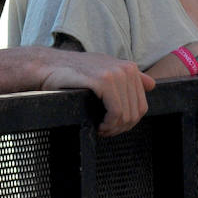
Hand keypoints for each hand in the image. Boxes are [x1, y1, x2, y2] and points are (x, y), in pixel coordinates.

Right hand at [38, 51, 154, 136]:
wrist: (47, 66)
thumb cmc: (72, 72)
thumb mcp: (103, 69)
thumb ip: (129, 77)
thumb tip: (151, 84)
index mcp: (129, 67)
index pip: (141, 105)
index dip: (128, 121)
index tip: (112, 125)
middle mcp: (126, 69)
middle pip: (136, 112)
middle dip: (121, 127)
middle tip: (105, 131)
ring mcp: (115, 74)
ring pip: (127, 115)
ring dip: (114, 128)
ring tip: (101, 129)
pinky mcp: (103, 81)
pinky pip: (117, 112)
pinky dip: (109, 124)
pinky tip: (99, 126)